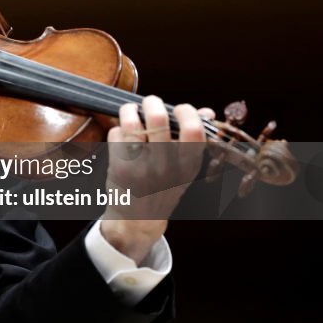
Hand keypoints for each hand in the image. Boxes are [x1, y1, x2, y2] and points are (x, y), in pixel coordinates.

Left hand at [100, 95, 213, 262]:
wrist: (137, 219)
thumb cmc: (163, 187)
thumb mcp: (184, 168)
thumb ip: (195, 139)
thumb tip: (206, 111)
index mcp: (187, 166)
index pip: (193, 130)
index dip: (186, 111)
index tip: (180, 108)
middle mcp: (165, 167)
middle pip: (158, 120)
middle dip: (152, 103)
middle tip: (150, 102)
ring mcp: (141, 168)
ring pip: (131, 124)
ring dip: (129, 111)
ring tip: (130, 111)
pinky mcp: (119, 168)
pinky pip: (115, 135)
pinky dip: (117, 129)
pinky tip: (121, 133)